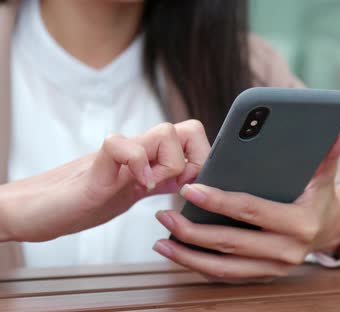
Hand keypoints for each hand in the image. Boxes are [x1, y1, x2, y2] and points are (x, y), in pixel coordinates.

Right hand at [0, 120, 209, 241]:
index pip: (192, 137)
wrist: (36, 210)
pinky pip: (121, 145)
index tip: (194, 188)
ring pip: (164, 132)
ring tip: (150, 186)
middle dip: (195, 159)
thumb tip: (193, 184)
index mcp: (149, 158)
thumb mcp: (133, 194)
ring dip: (169, 164)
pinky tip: (134, 185)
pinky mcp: (95, 167)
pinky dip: (136, 164)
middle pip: (188, 128)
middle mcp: (137, 150)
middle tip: (177, 186)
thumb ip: (160, 183)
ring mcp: (118, 155)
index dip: (203, 160)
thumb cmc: (83, 202)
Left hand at [153, 120, 339, 282]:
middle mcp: (287, 252)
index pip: (252, 210)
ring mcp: (274, 268)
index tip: (190, 187)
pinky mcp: (262, 275)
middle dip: (193, 230)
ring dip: (188, 255)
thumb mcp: (325, 173)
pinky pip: (225, 276)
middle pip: (231, 243)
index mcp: (300, 223)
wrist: (328, 229)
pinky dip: (198, 266)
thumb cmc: (318, 195)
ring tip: (161, 238)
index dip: (219, 201)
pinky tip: (176, 252)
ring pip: (224, 267)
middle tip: (164, 214)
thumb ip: (331, 149)